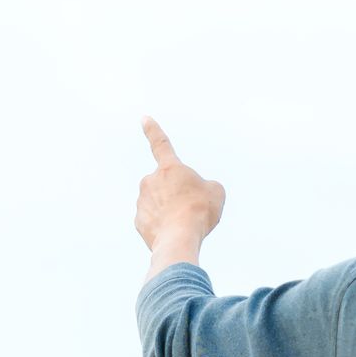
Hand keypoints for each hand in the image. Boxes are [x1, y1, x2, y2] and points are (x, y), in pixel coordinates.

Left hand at [135, 117, 224, 251]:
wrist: (179, 238)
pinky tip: (173, 233)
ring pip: (159, 204)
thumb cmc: (199, 211)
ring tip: (184, 223)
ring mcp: (142, 201)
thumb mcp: (216, 192)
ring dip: (171, 212)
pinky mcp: (139, 221)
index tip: (144, 118)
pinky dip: (164, 226)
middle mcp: (151, 180)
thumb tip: (199, 192)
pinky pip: (154, 221)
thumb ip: (207, 186)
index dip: (153, 130)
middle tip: (191, 209)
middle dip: (177, 195)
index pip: (160, 143)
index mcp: (170, 168)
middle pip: (167, 186)